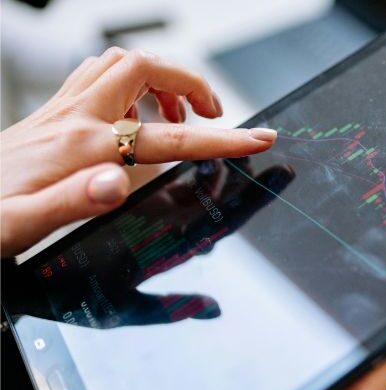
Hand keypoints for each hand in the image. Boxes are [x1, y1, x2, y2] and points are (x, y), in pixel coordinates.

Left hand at [0, 47, 276, 256]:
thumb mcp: (22, 226)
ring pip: (120, 63)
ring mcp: (61, 110)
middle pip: (144, 67)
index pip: (169, 137)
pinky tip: (131, 116)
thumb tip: (118, 182)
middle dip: (192, 84)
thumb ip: (74, 202)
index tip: (259, 139)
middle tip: (215, 115)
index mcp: (81, 150)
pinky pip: (97, 76)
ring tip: (178, 113)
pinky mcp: (51, 113)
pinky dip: (129, 84)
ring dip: (160, 79)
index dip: (221, 138)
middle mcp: (73, 118)